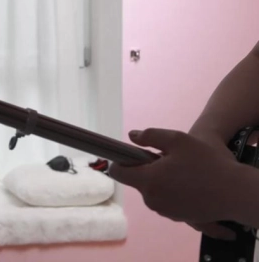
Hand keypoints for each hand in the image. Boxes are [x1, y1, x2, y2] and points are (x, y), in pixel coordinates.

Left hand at [108, 128, 242, 225]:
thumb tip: (132, 136)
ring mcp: (165, 212)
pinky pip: (168, 202)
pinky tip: (191, 186)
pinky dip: (174, 194)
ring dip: (161, 182)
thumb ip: (150, 136)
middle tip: (169, 160)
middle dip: (147, 171)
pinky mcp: (179, 218)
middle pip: (138, 182)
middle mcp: (152, 200)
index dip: (120, 162)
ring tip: (183, 172)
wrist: (236, 192)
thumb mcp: (178, 140)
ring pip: (154, 192)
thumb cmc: (207, 163)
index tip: (131, 156)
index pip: (117, 173)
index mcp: (148, 181)